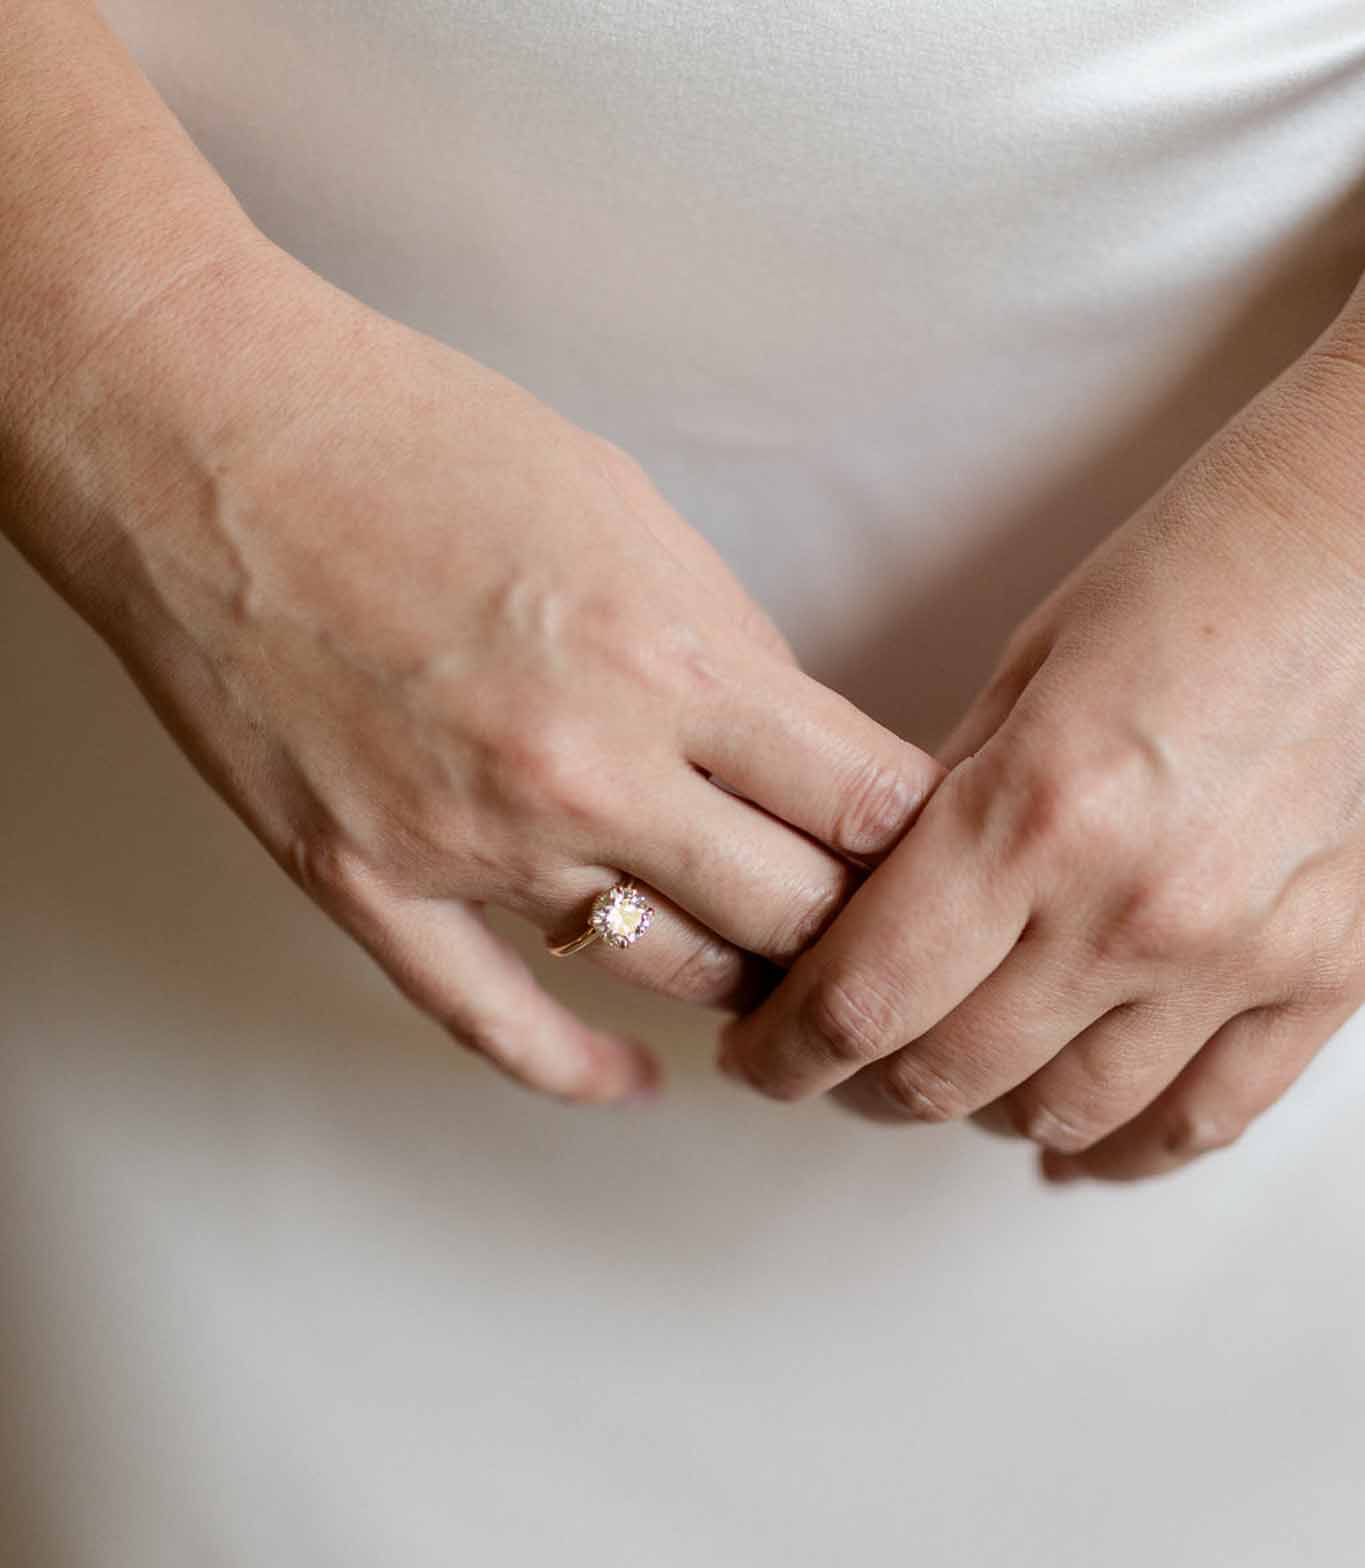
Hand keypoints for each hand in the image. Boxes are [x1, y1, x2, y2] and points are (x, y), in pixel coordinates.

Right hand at [25, 235, 939, 1102]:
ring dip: (739, 987)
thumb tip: (798, 750)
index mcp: (669, 657)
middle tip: (881, 936)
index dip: (926, 843)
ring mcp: (473, 842)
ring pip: (667, 975)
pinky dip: (582, 1070)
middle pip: (794, 919)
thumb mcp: (626, 507)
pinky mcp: (371, 884)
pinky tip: (638, 1083)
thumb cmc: (411, 438)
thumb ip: (726, 644)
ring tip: (776, 984)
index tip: (936, 853)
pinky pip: (497, 1021)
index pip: (869, 806)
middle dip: (857, 933)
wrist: (203, 437)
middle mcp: (588, 771)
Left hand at [718, 321, 1364, 1181]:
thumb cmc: (1194, 575)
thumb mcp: (1020, 678)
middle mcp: (1132, 907)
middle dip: (861, 1085)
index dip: (784, 1052)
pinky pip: (1206, 1117)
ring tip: (949, 1084)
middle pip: (947, 1076)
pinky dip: (1125, 1148)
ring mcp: (1238, 954)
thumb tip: (868, 917)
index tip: (758, 1057)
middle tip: (833, 1065)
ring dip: (984, 1114)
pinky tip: (1078, 1148)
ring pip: (1065, 1114)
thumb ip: (944, 818)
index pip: (862, 1000)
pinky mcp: (1329, 971)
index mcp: (1033, 813)